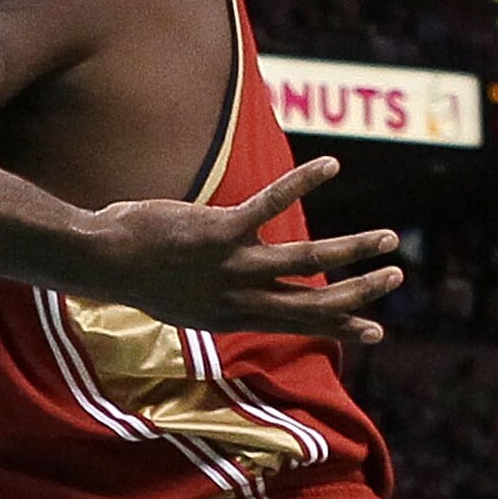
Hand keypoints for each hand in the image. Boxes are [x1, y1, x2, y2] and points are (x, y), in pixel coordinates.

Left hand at [87, 159, 402, 344]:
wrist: (100, 263)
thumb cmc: (136, 274)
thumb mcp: (181, 299)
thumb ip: (217, 295)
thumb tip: (236, 290)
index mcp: (231, 316)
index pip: (298, 322)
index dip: (339, 326)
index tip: (375, 332)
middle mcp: (237, 299)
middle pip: (313, 300)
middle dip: (359, 292)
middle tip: (396, 278)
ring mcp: (231, 268)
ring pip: (305, 261)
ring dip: (352, 249)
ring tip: (388, 237)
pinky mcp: (219, 234)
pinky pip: (270, 205)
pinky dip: (302, 182)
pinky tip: (332, 166)